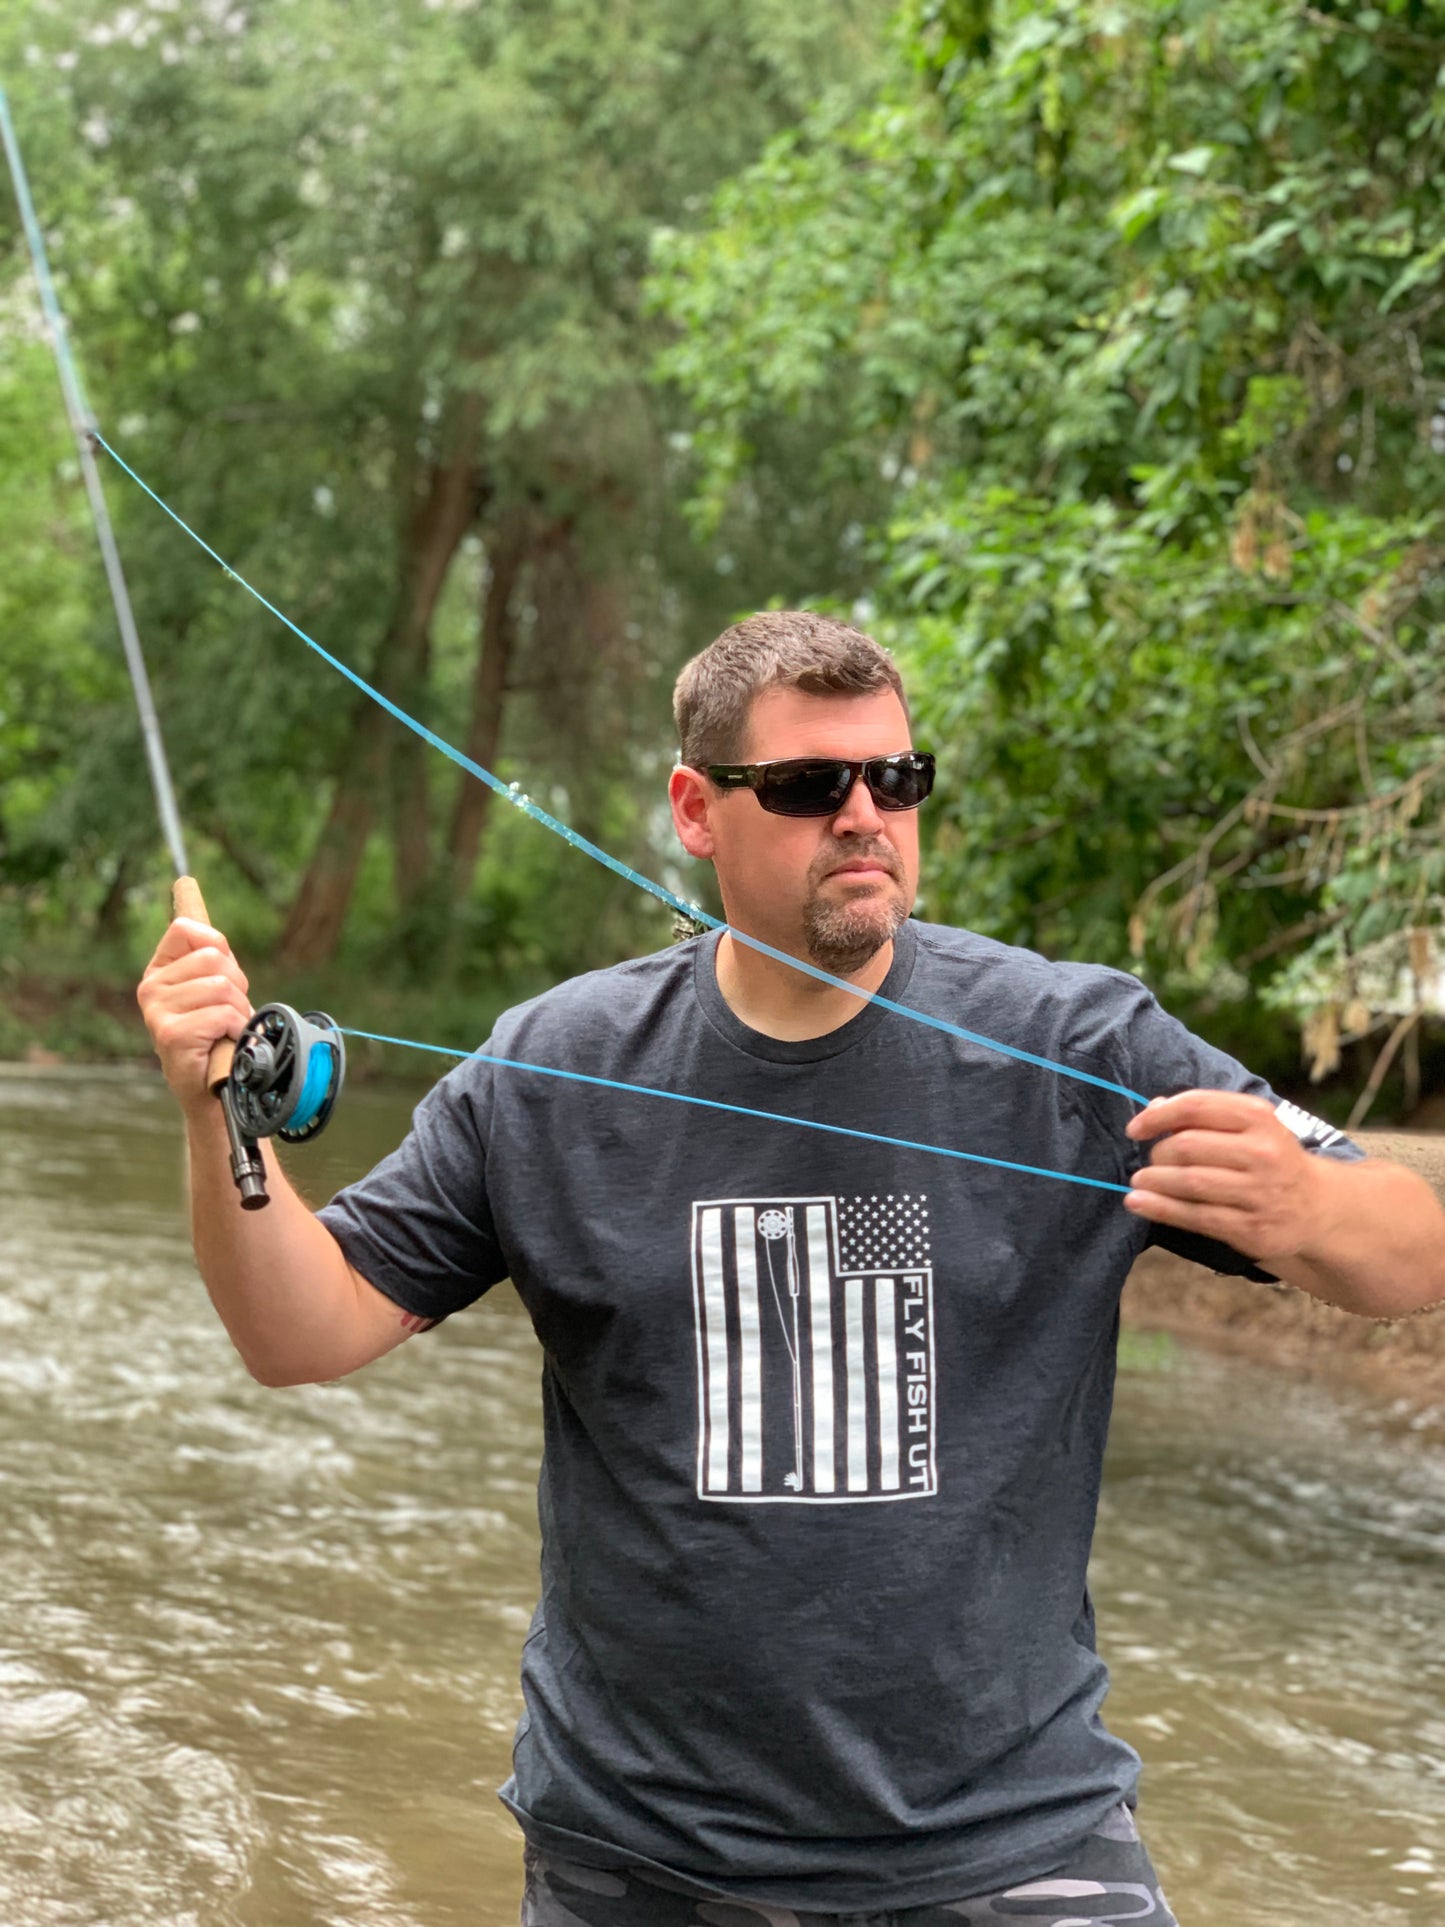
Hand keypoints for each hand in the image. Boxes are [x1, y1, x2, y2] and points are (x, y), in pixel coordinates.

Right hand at [136, 915, 252, 1115]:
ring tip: (226, 1031)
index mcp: (160, 970)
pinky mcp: (170, 1034)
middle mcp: (151, 987)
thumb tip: (184, 884)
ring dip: (239, 1012)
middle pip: (215, 959)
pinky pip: (222, 1014)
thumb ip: (209, 950)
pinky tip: (223, 1044)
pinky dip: (236, 1029)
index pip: (188, 928)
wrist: (215, 1090)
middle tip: (229, 1013)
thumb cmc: (219, 1036)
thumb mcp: (216, 986)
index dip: (218, 945)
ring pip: (223, 988)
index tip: (225, 972)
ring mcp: (157, 1011)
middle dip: (237, 986)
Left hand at [1122, 1089, 1325, 1266]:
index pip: (1197, 1106)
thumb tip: (1154, 1108)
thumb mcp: (1250, 1127)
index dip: (1158, 1116)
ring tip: (1138, 1182)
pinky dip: (1160, 1209)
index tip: (1135, 1129)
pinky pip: (1196, 1217)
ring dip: (1153, 1181)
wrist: (1319, 1207)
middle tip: (1149, 1163)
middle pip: (1188, 1147)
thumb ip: (1205, 1115)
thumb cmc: (1270, 1159)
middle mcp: (1262, 1153)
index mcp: (1259, 1118)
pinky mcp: (1251, 1228)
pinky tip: (1137, 1204)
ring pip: (1189, 1183)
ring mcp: (1259, 1192)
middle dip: (1158, 1154)